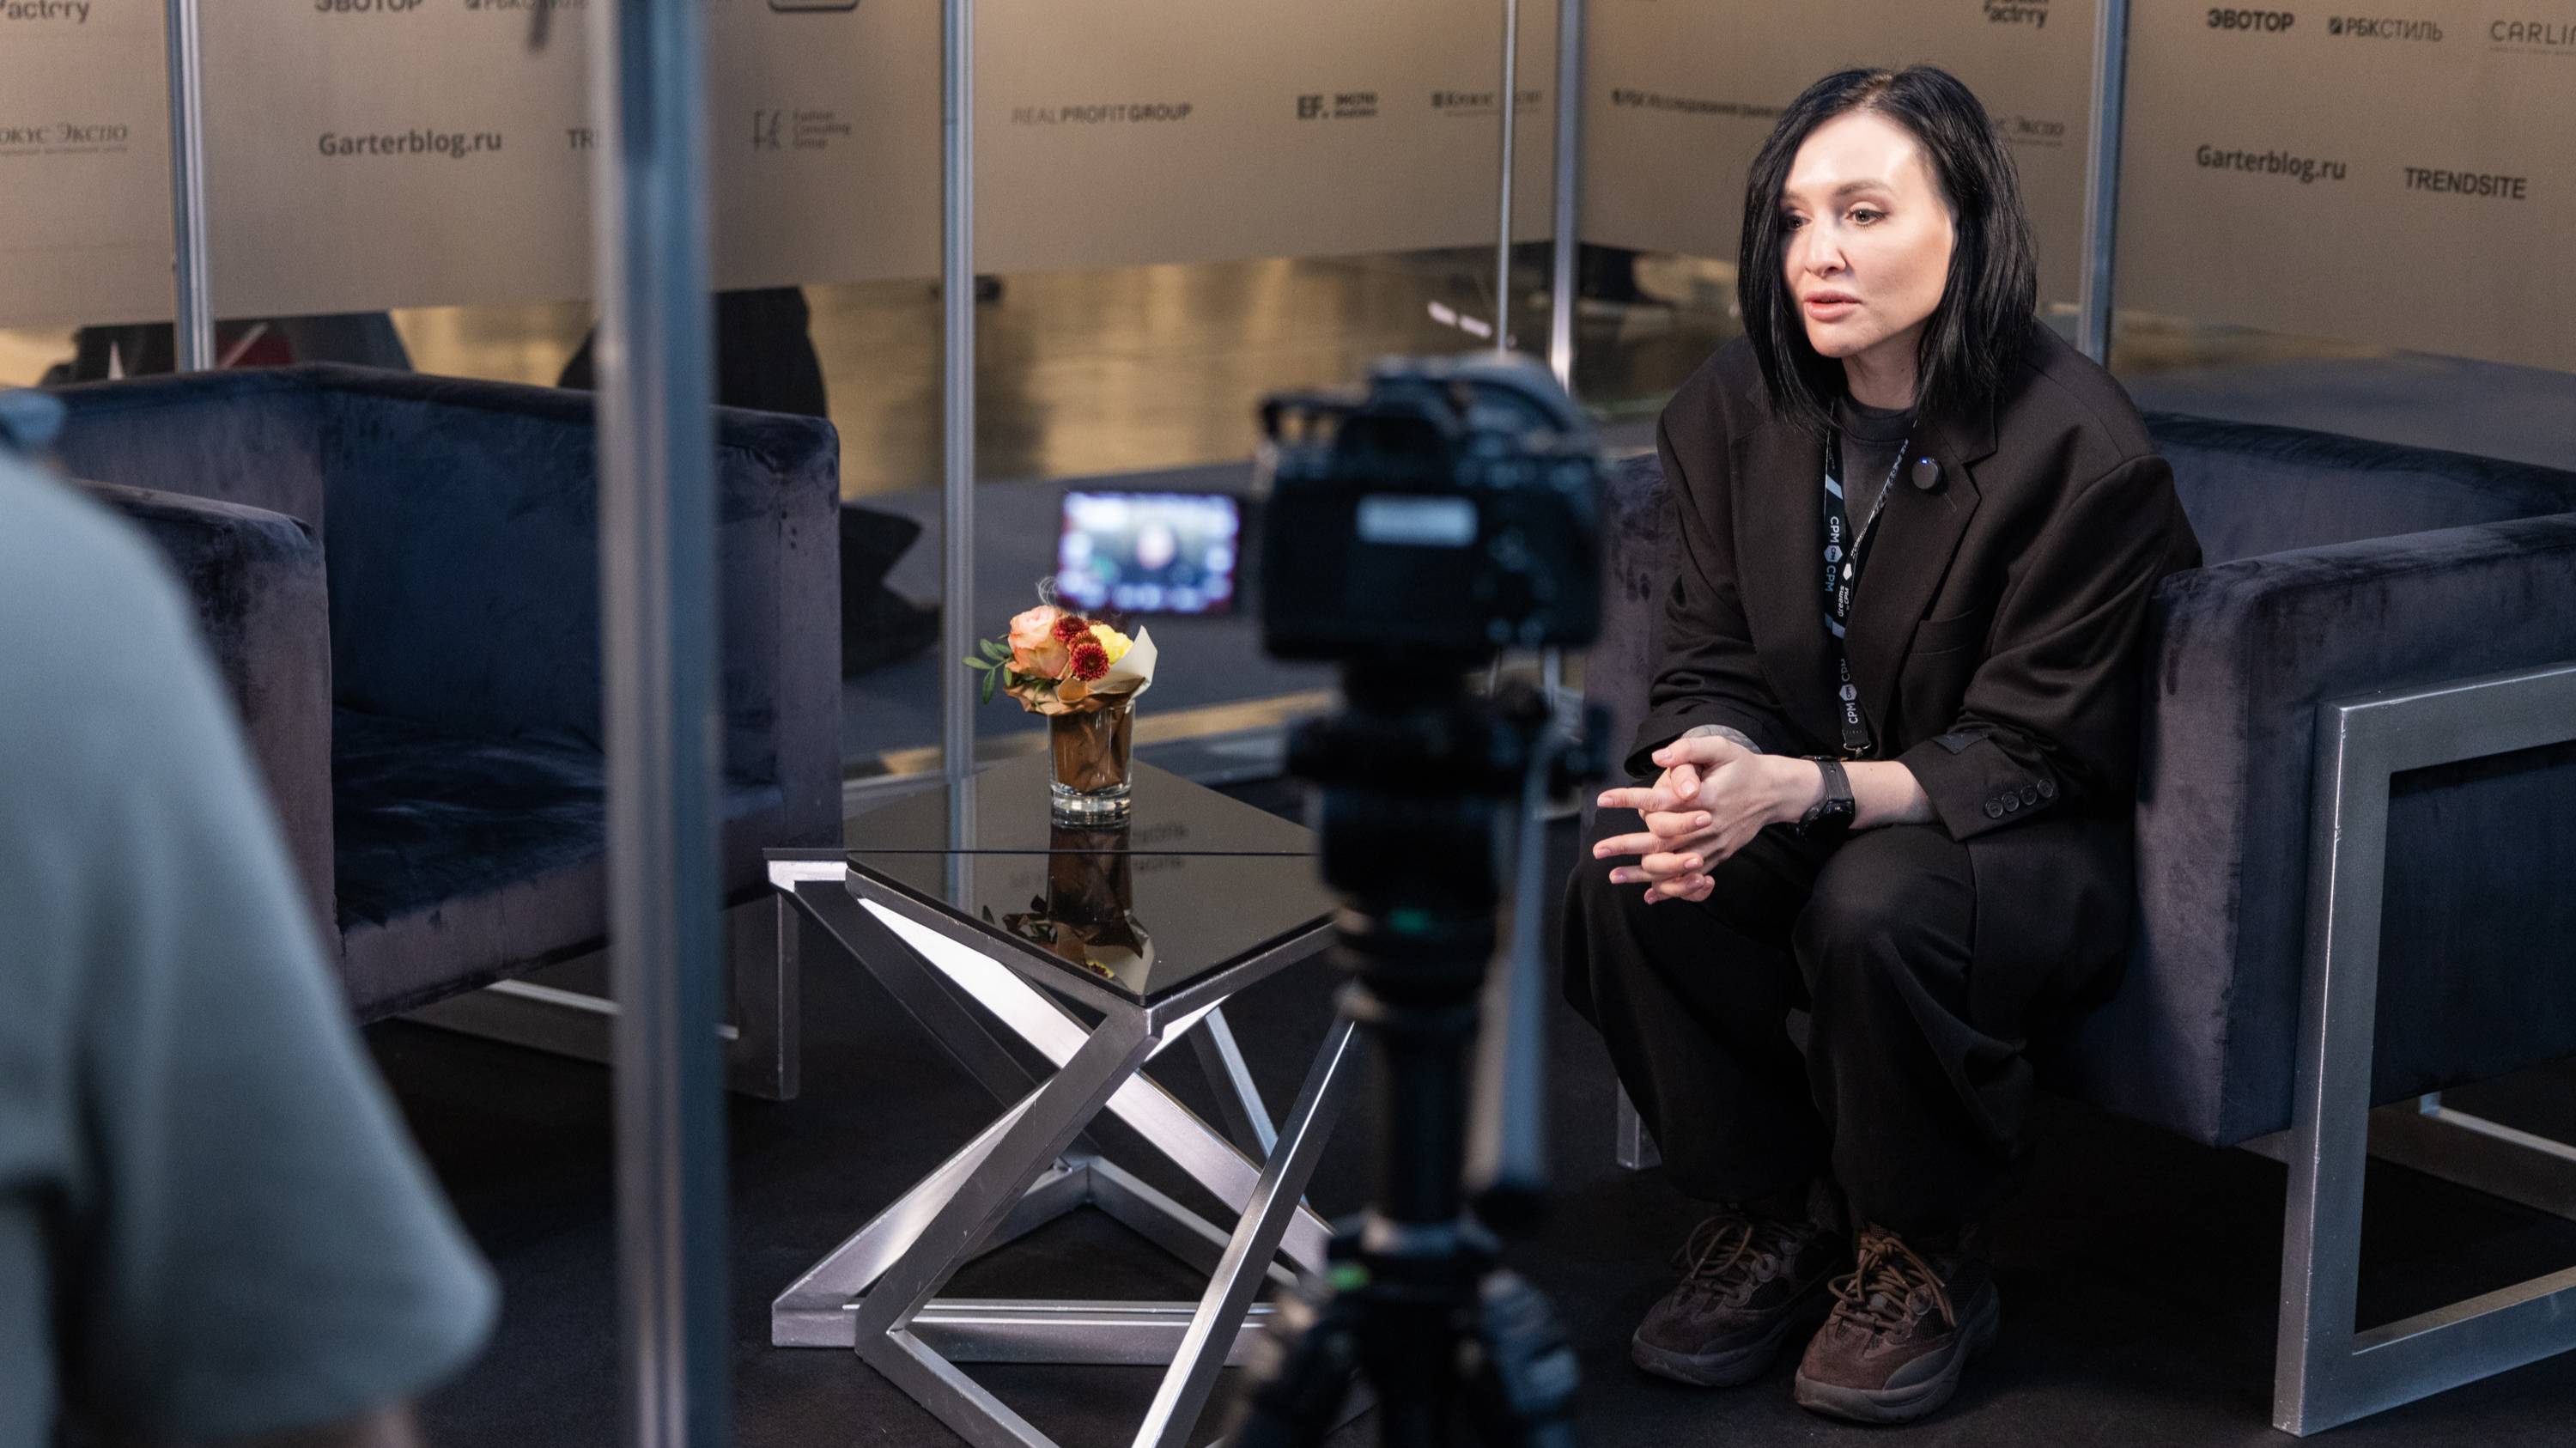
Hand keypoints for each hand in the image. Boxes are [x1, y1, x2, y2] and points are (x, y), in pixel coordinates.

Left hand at [1592, 736, 1821, 902]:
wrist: (1774, 792)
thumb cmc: (1743, 767)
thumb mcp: (1721, 748)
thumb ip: (1690, 750)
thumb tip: (1658, 757)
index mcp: (1705, 799)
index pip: (1661, 803)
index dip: (1629, 800)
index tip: (1602, 799)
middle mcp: (1708, 827)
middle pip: (1662, 842)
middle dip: (1627, 846)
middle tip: (1597, 850)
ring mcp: (1713, 846)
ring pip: (1674, 866)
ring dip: (1642, 873)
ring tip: (1613, 876)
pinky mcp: (1718, 858)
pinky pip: (1691, 879)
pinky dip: (1670, 888)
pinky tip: (1648, 894)